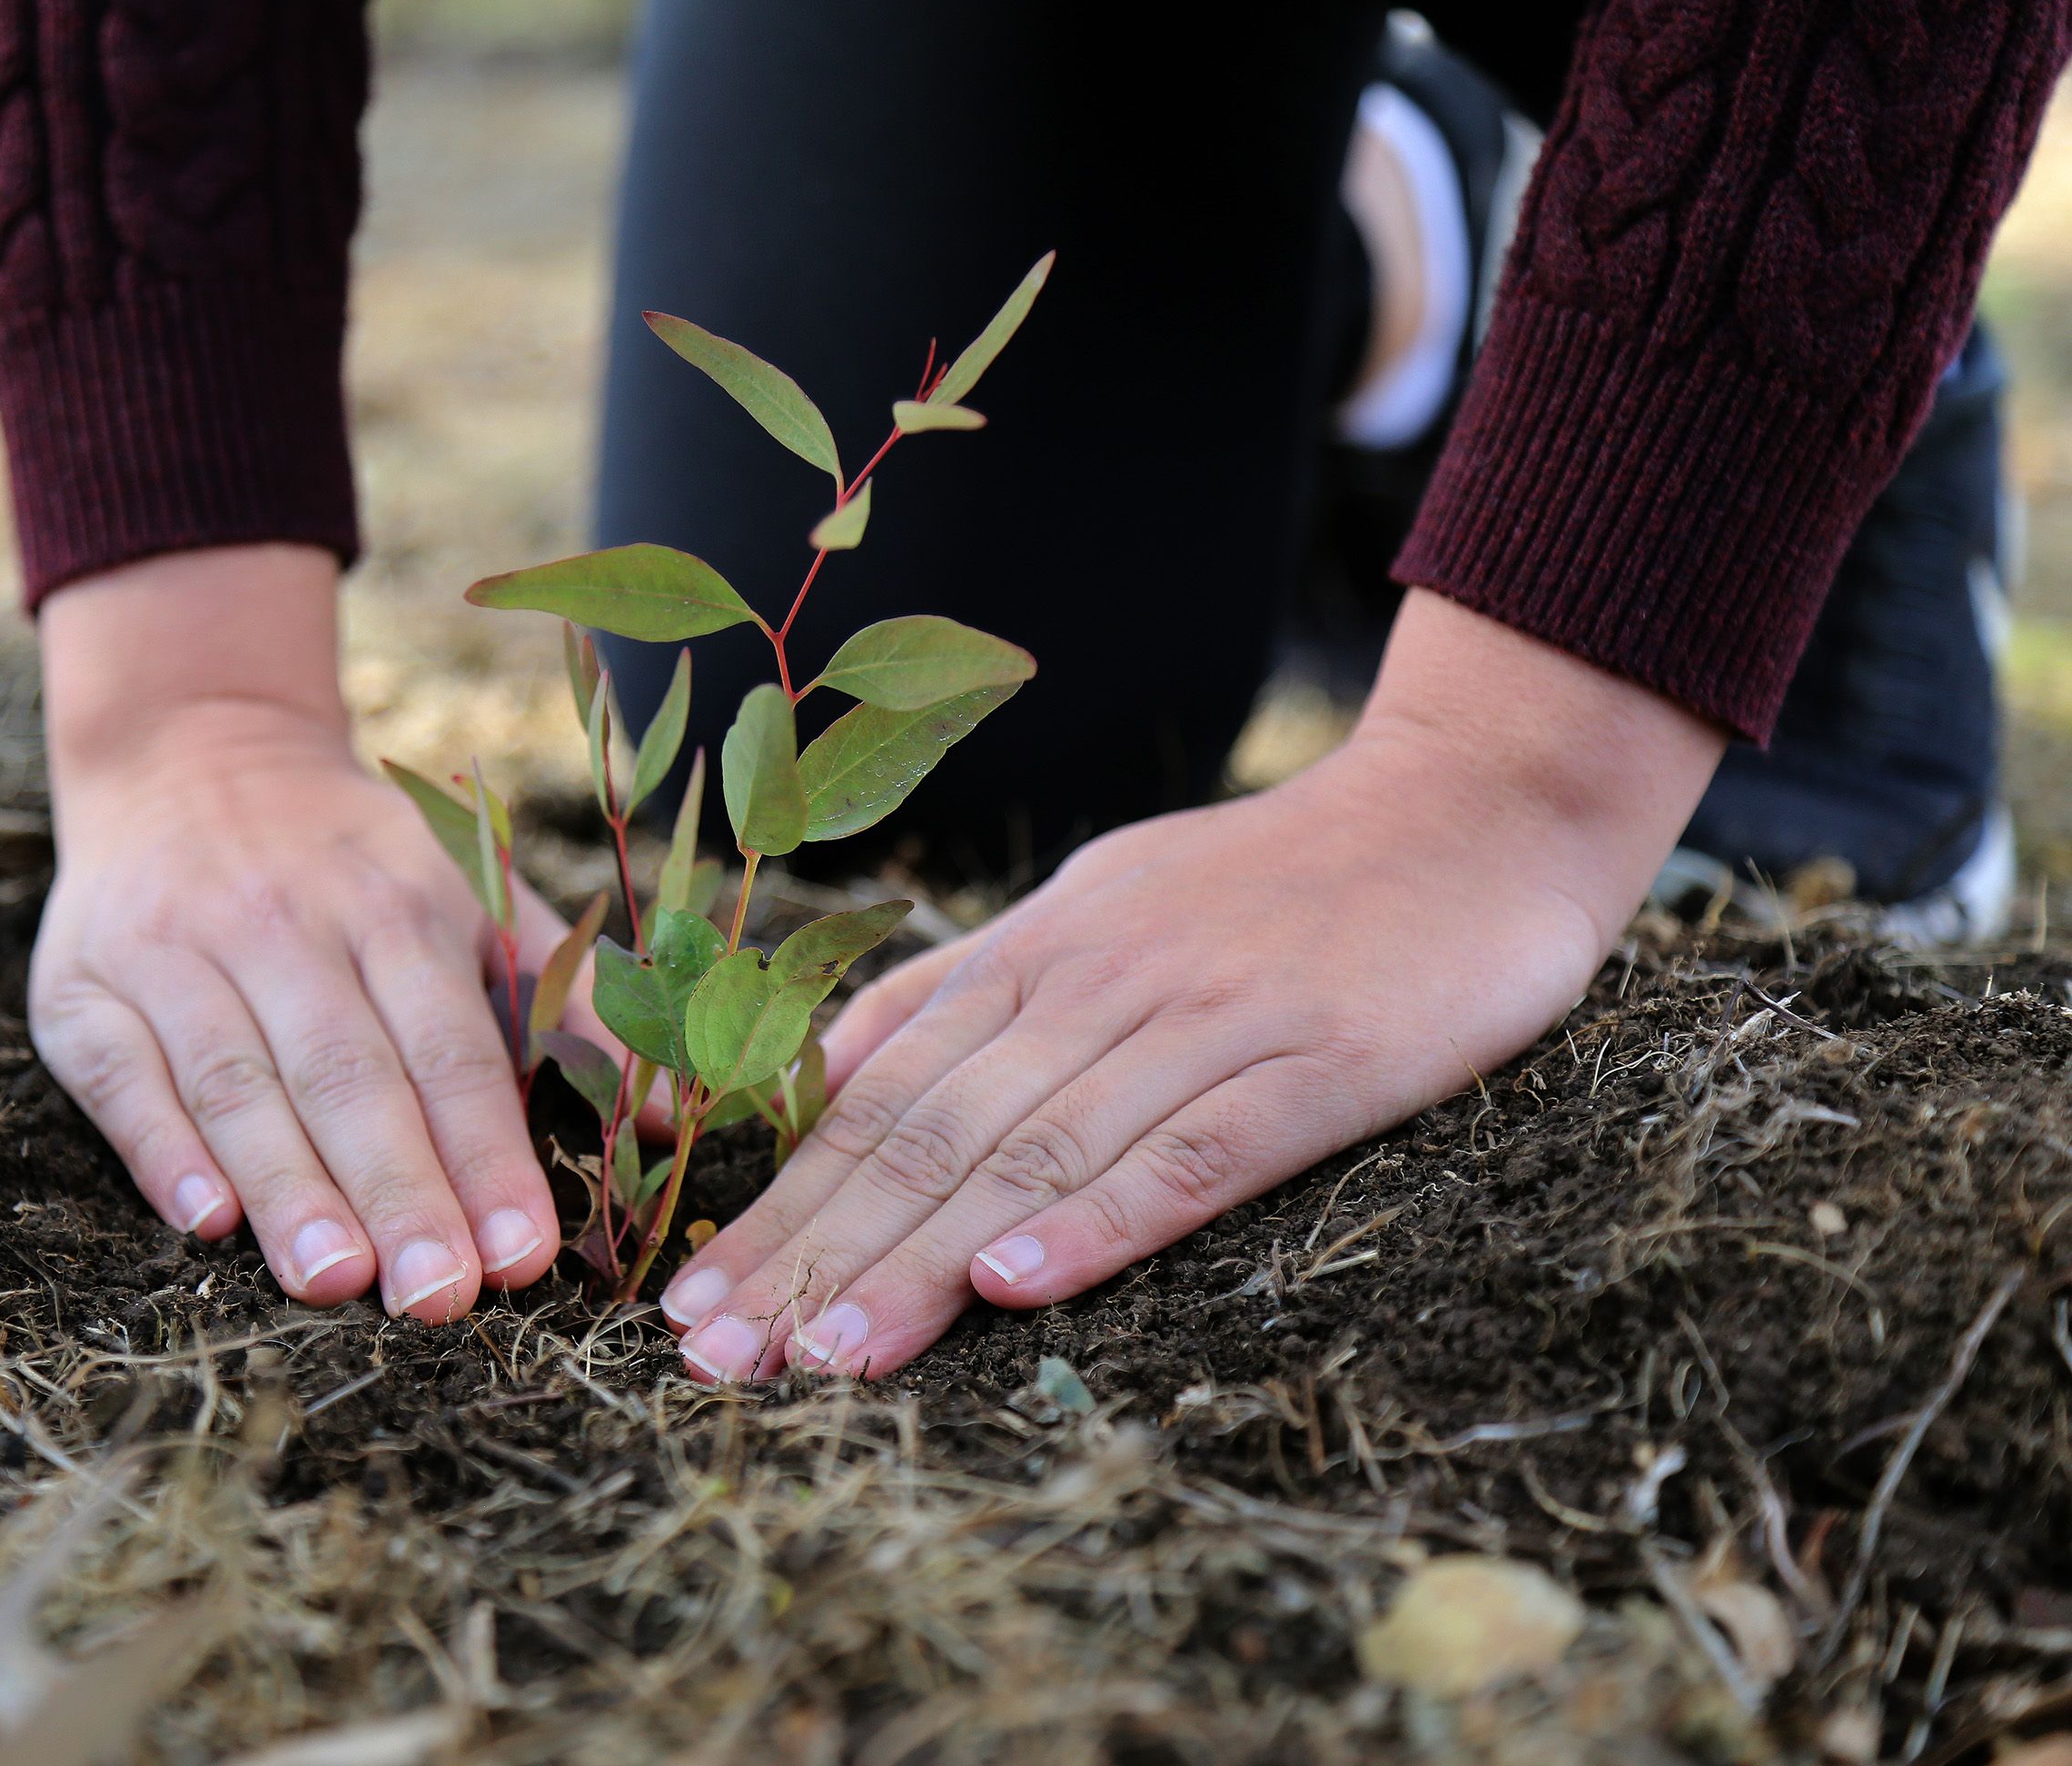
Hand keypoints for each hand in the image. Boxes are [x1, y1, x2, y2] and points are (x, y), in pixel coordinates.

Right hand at [33, 545, 577, 1322]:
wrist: (190, 747)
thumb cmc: (356, 864)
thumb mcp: (473, 899)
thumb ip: (571, 1003)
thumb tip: (680, 1108)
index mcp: (395, 908)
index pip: (450, 1048)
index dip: (486, 1152)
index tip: (523, 1257)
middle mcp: (284, 923)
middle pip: (347, 1073)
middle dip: (399, 1189)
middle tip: (437, 1297)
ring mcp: (174, 952)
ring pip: (237, 1083)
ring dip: (288, 1186)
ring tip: (336, 1278)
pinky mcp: (81, 987)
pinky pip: (123, 1077)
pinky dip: (162, 1150)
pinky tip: (206, 1223)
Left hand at [658, 592, 1726, 1380]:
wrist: (1472, 803)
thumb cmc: (1271, 881)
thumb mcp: (1095, 908)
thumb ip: (972, 990)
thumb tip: (833, 1069)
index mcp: (1035, 951)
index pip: (877, 1094)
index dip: (778, 1200)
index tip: (688, 1303)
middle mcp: (1095, 980)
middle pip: (928, 1132)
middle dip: (809, 1250)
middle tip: (714, 1358)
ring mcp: (1204, 1016)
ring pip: (1035, 1150)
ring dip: (920, 1258)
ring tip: (825, 1356)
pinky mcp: (1317, 1059)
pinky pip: (1193, 1148)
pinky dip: (1101, 1219)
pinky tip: (1019, 1286)